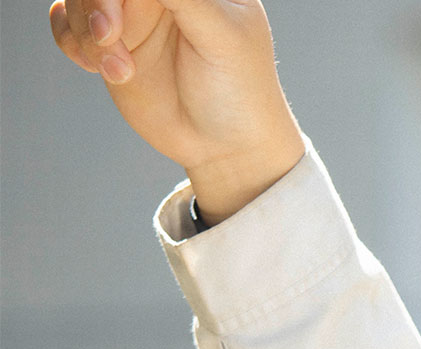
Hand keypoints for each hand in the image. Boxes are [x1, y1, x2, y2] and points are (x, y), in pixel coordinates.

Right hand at [50, 0, 304, 223]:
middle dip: (96, 3)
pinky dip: (69, 40)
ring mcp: (132, 16)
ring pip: (80, 0)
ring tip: (121, 72)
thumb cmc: (239, 90)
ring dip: (86, 33)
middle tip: (110, 36)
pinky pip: (64, 21)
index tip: (118, 19)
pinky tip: (98, 68)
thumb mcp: (221, 35)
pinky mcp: (109, 44)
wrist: (224, 146)